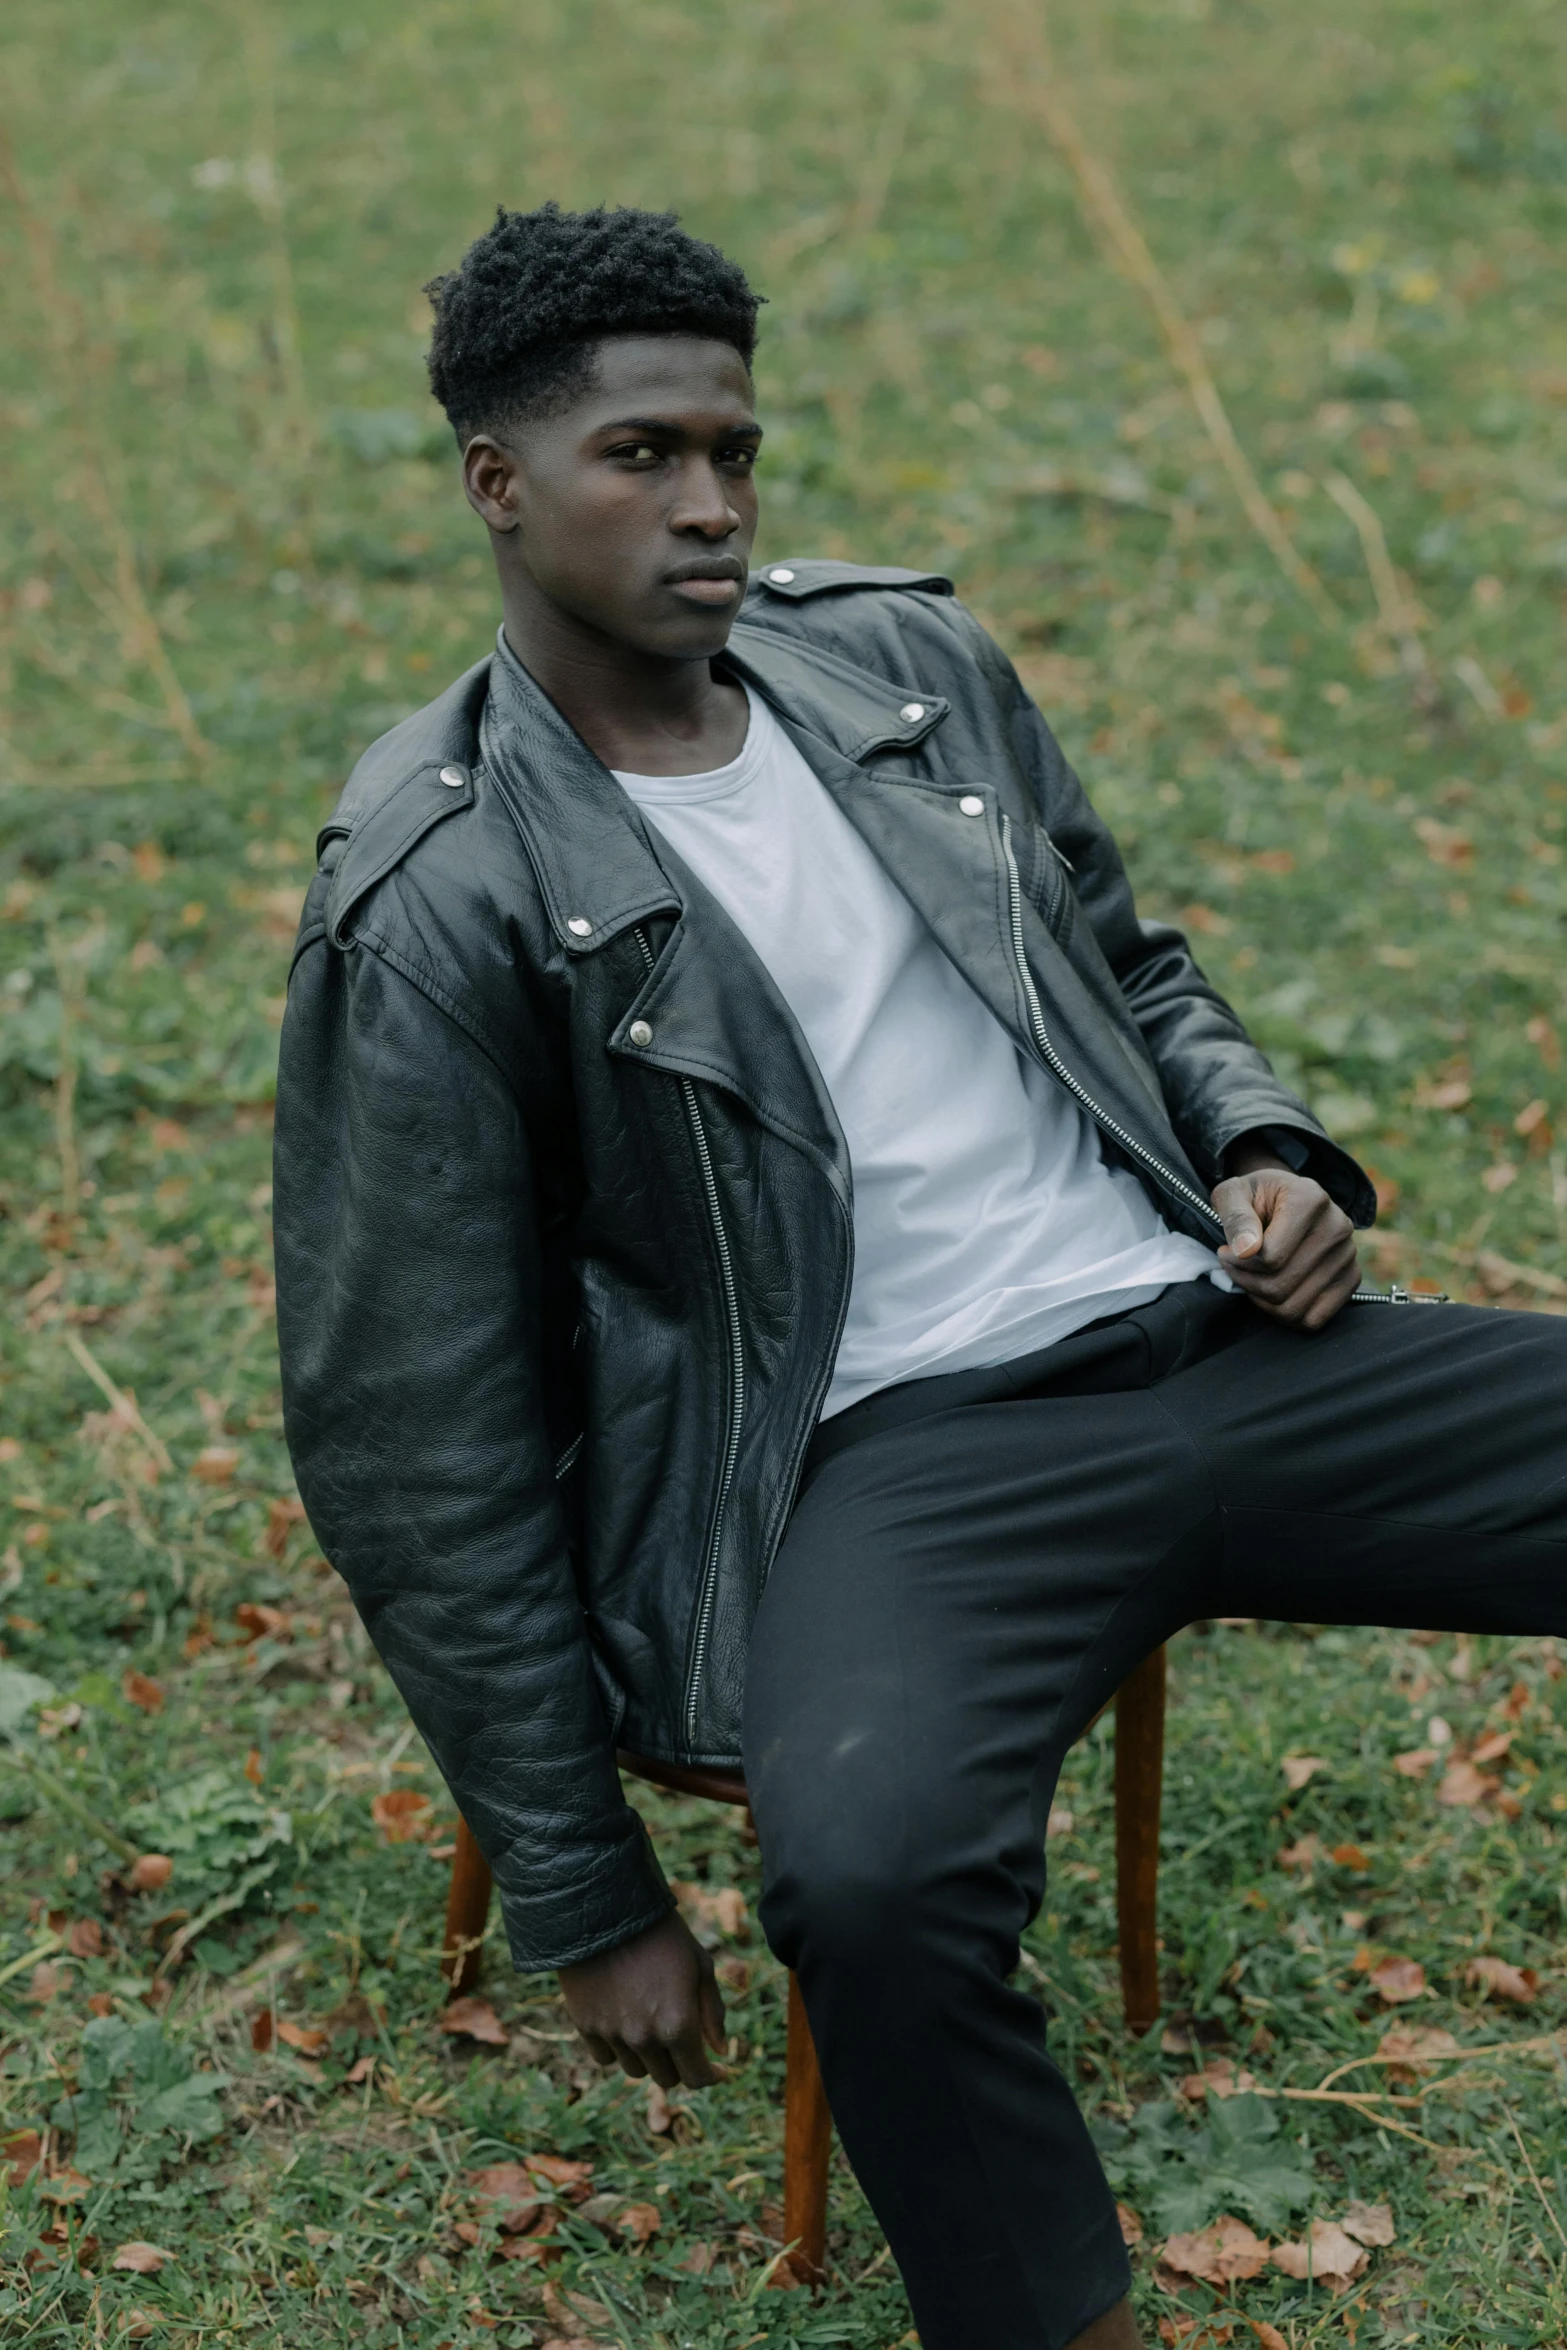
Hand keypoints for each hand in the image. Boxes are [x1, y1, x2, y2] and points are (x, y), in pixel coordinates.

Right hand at [558, 1909, 725, 2089]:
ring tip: (649, 2021)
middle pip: (667, 2078)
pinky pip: (606, 2057)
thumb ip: (713, 2012)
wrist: (605, 1909)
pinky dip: (618, 2048)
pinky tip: (623, 2022)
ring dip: (648, 2056)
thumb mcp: (700, 1964)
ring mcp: (613, 2034)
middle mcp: (644, 2038)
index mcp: (678, 2025)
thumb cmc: (662, 1933)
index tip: (715, 2068)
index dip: (709, 2076)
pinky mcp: (586, 2026)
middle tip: (680, 2035)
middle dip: (679, 2062)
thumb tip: (720, 2051)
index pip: (696, 2078)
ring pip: (636, 2071)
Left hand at [1211, 1148, 1358, 1330]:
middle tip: (1233, 1267)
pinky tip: (1272, 1291)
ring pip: (1293, 1308)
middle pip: (1280, 1286)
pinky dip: (1284, 1314)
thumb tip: (1246, 1249)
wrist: (1283, 1199)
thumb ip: (1235, 1217)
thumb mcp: (1232, 1194)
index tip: (1227, 1251)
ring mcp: (1348, 1255)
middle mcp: (1337, 1226)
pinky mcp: (1351, 1279)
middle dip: (1247, 1282)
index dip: (1238, 1262)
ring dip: (1261, 1300)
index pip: (1270, 1257)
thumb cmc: (1253, 1198)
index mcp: (1310, 1199)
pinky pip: (1312, 1319)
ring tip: (1251, 1277)